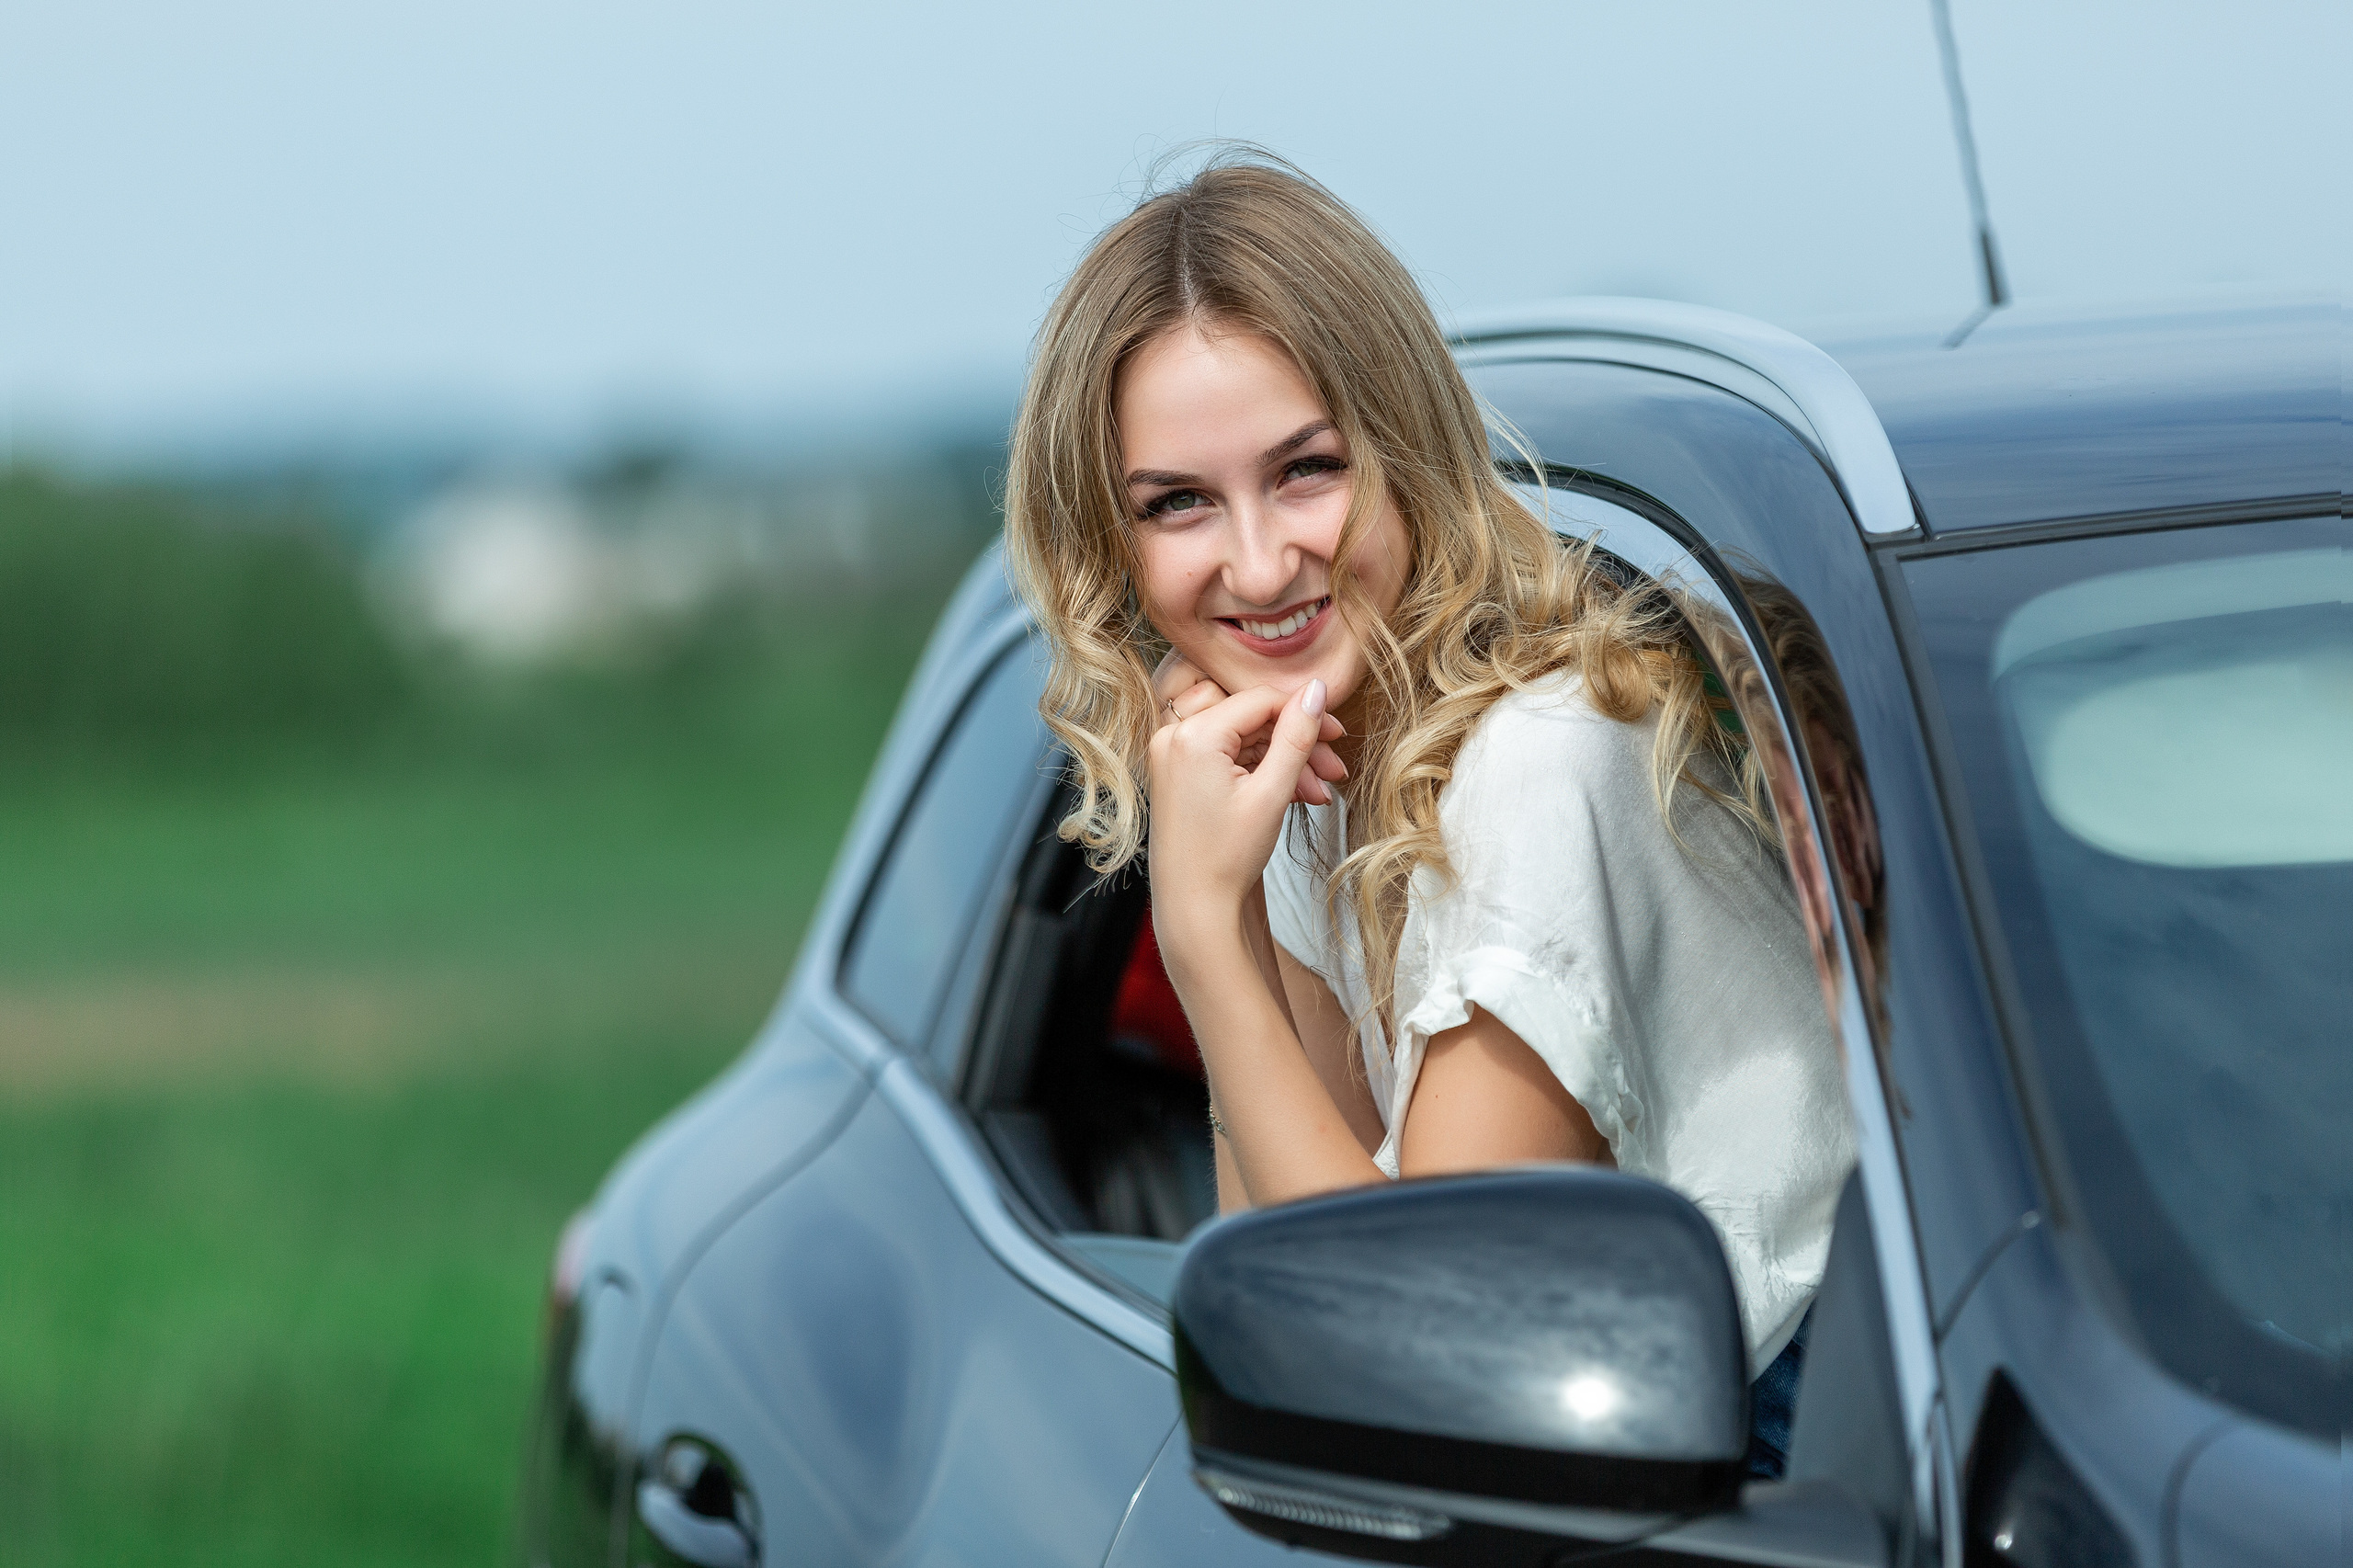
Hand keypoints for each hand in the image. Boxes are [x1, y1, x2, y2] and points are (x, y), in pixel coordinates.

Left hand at [1147, 676, 1341, 939]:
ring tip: (1319, 792)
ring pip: (1245, 740)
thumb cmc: (1227, 856)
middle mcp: (1174, 735)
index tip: (1338, 733)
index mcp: (1193, 735)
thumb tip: (1317, 688)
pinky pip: (1229, 757)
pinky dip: (1261, 772)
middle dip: (1298, 744)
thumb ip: (1296, 735)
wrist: (1194, 905)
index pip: (1261, 700)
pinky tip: (1295, 793)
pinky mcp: (1180, 771)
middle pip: (1253, 720)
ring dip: (1285, 762)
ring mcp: (1174, 753)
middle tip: (1335, 769)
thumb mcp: (1271, 793)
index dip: (1305, 713)